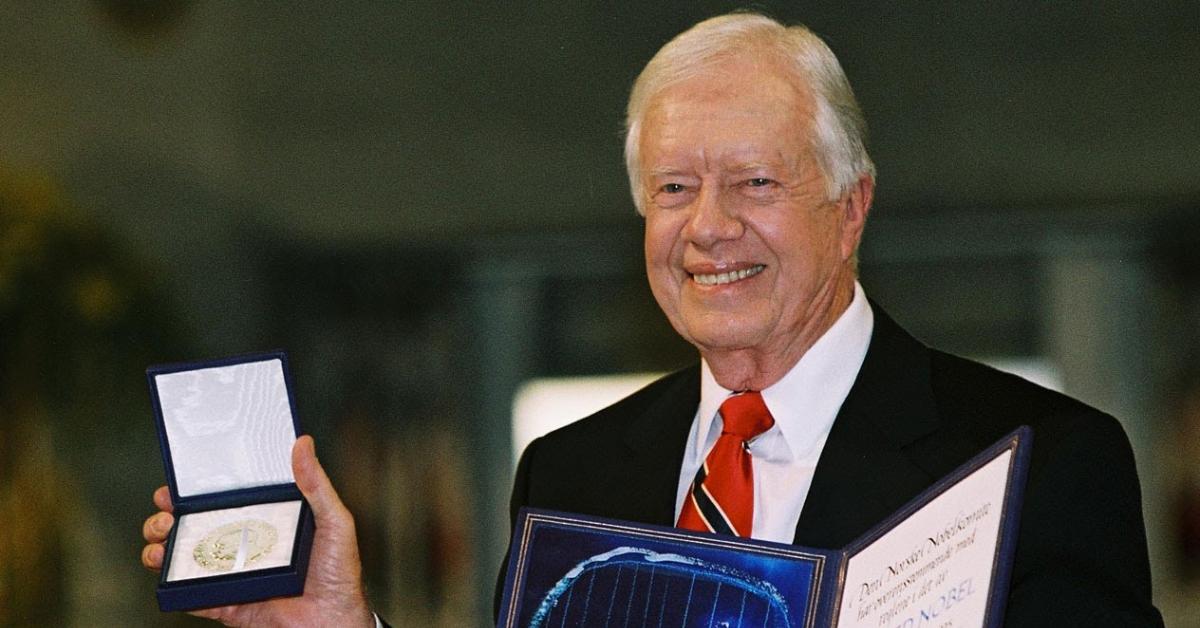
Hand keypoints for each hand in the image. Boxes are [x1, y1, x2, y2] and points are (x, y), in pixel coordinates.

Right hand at [141, 435, 373, 626]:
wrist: (333, 623)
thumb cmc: (339, 574)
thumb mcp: (334, 521)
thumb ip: (317, 485)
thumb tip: (303, 444)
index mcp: (267, 522)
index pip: (224, 502)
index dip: (197, 493)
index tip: (178, 485)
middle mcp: (246, 546)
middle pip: (196, 528)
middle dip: (168, 519)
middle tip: (165, 515)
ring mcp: (234, 576)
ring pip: (185, 560)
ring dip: (163, 549)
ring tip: (160, 543)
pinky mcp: (228, 604)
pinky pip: (192, 597)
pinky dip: (174, 588)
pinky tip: (168, 575)